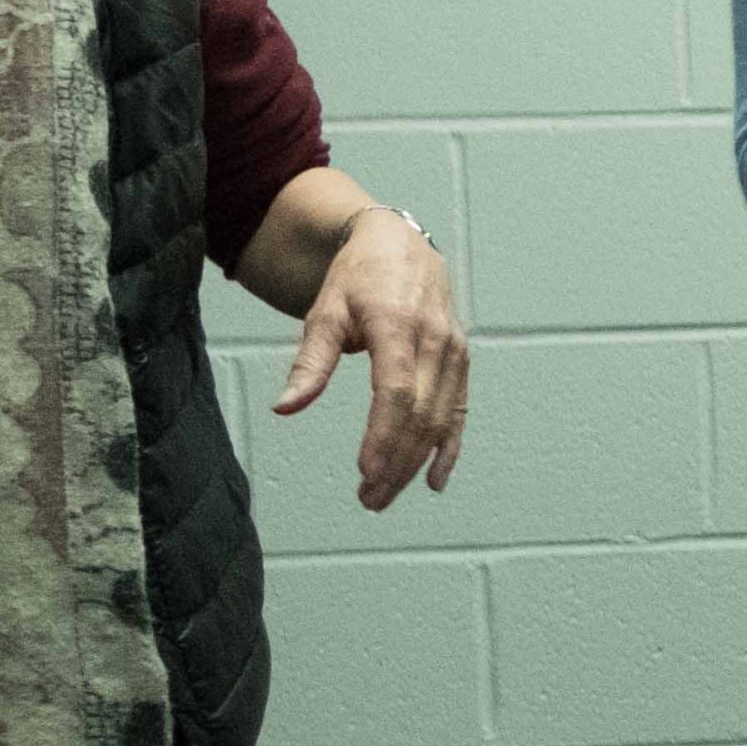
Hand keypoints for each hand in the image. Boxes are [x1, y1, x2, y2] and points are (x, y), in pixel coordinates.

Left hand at [269, 205, 468, 509]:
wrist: (401, 246)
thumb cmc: (357, 279)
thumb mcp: (324, 313)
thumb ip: (310, 363)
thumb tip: (285, 408)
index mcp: (398, 325)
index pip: (397, 391)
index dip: (384, 435)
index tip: (366, 470)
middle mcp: (435, 339)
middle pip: (420, 413)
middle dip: (397, 461)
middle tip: (368, 498)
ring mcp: (454, 351)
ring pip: (439, 418)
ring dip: (415, 462)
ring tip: (384, 494)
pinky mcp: (461, 360)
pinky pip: (458, 410)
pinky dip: (448, 447)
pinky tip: (434, 479)